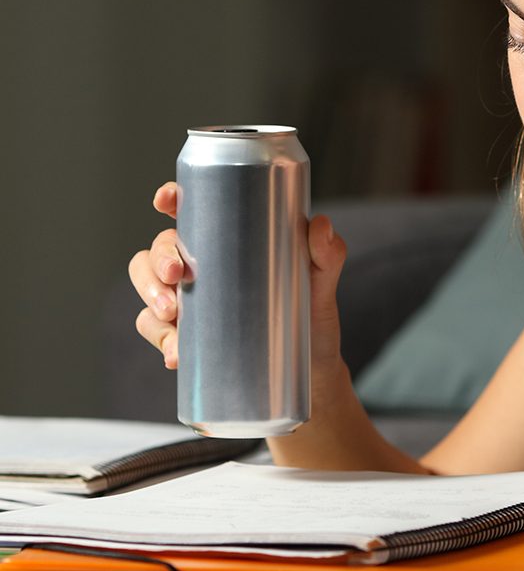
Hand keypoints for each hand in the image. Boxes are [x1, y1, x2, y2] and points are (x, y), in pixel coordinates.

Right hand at [128, 182, 347, 380]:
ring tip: (172, 315)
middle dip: (157, 258)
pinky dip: (160, 340)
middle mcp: (203, 267)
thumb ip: (327, 254)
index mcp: (231, 242)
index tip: (165, 200)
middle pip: (159, 249)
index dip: (170, 199)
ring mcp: (191, 302)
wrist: (310, 371)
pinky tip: (175, 353)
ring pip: (148, 287)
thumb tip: (322, 224)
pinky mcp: (186, 336)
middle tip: (176, 274)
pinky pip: (157, 331)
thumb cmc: (312, 317)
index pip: (192, 212)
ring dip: (149, 297)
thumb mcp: (322, 283)